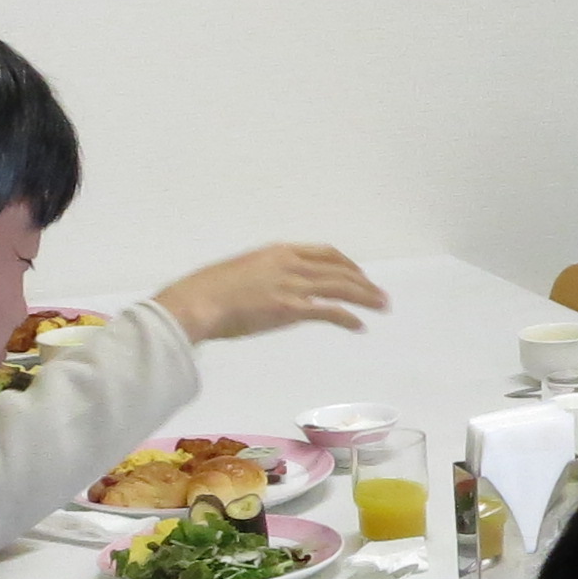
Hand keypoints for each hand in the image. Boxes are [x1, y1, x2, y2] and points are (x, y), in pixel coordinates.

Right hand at [152, 243, 389, 343]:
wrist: (195, 302)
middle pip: (339, 269)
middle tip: (379, 295)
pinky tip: (359, 326)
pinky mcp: (290, 308)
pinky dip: (349, 318)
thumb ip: (261, 278)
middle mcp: (290, 264)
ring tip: (381, 307)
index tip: (357, 275)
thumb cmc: (207, 293)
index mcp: (278, 252)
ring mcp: (291, 285)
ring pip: (341, 287)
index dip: (346, 264)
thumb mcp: (240, 274)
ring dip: (365, 297)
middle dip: (363, 282)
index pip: (325, 253)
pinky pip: (330, 311)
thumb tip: (269, 291)